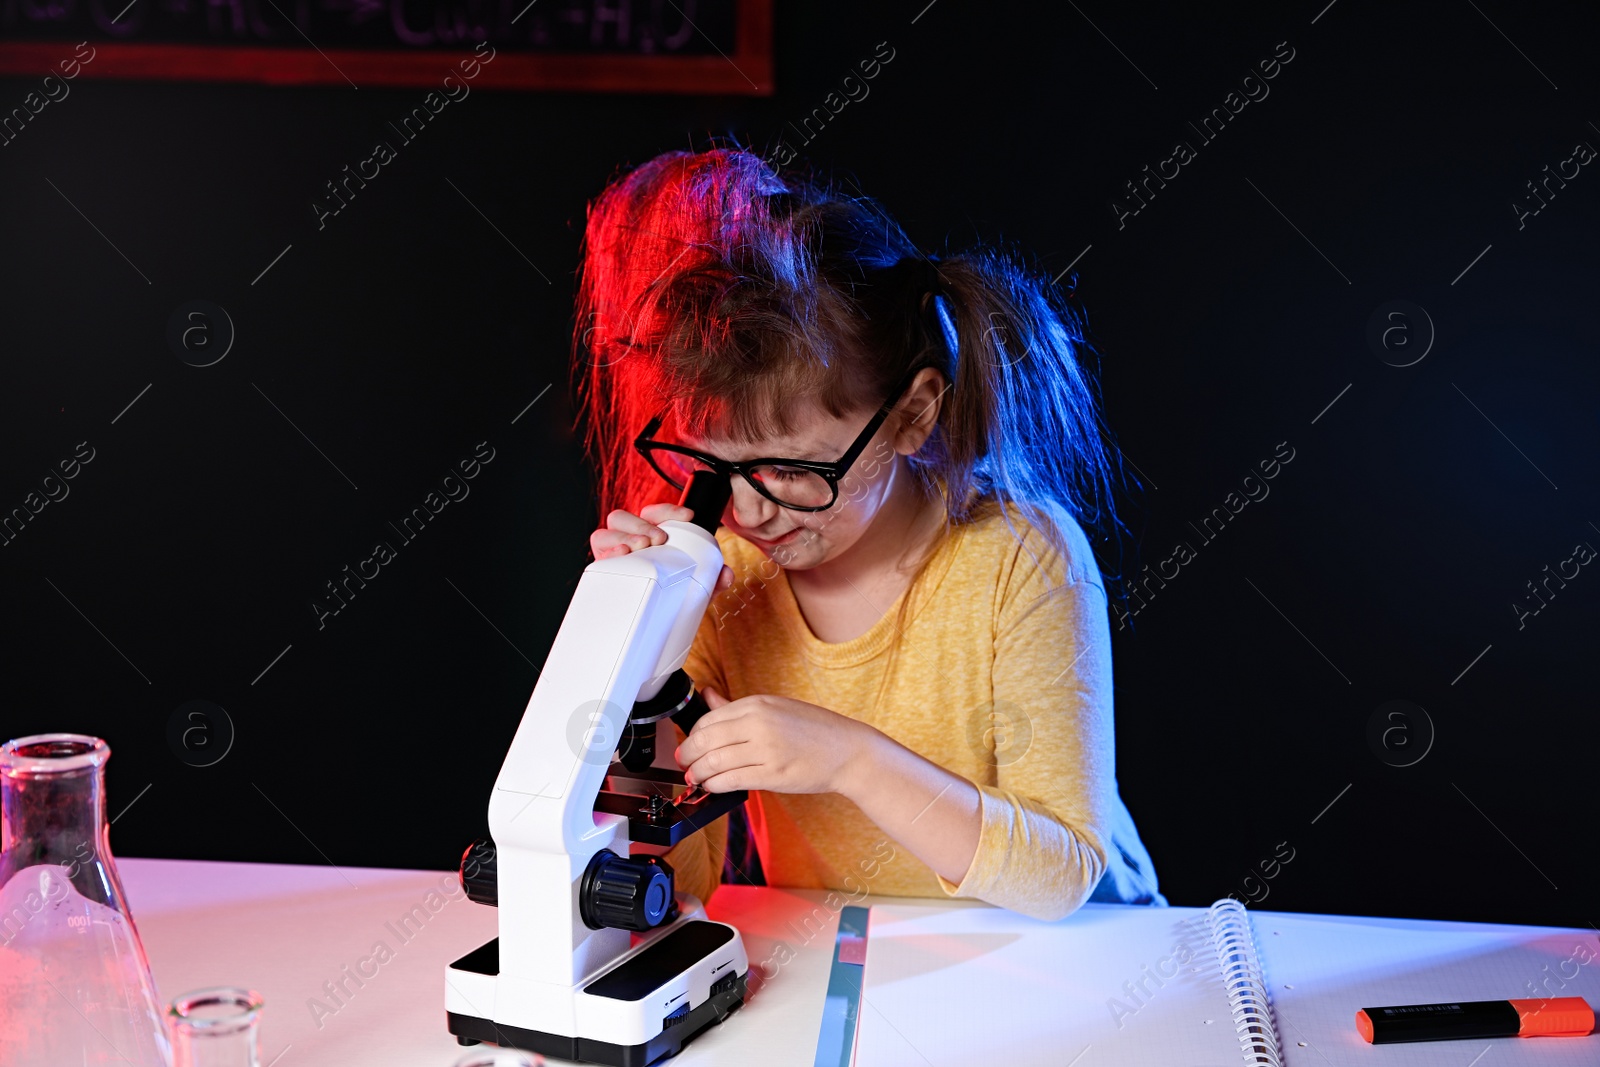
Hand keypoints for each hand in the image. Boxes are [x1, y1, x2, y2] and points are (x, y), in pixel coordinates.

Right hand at [590, 503, 732, 590]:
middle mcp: (627, 542)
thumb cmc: (670, 599)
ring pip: (606, 532)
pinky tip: (619, 555)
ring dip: (624, 535)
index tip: (688, 516)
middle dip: (643, 524)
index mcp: (647, 537)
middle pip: (623, 517)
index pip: (652, 513)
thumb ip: (713, 579)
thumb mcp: (695, 589)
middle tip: (659, 539)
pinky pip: (598, 555)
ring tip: (640, 547)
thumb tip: (726, 575)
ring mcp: (612, 556)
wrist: (651, 631)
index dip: (668, 509)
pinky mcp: (602, 572)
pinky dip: (607, 552)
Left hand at [675, 688, 876, 795]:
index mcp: (758, 704)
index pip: (709, 719)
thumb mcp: (775, 708)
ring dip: (698, 773)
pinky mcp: (772, 774)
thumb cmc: (815, 730)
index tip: (690, 745)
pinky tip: (713, 786)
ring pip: (714, 762)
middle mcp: (759, 723)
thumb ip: (737, 706)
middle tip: (685, 764)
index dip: (693, 736)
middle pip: (706, 740)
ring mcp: (765, 749)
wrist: (848, 751)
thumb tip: (708, 694)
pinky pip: (731, 780)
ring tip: (695, 778)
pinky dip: (715, 785)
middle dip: (688, 755)